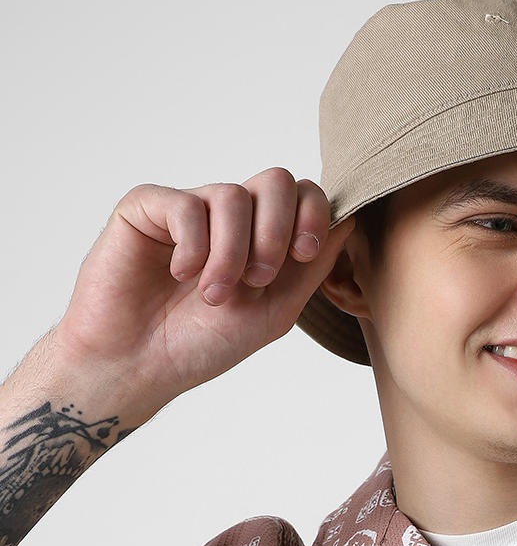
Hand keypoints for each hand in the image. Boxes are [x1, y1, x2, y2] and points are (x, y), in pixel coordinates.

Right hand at [53, 169, 355, 416]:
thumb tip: (349, 219)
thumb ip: (311, 269)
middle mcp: (228, 217)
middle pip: (276, 179)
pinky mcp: (146, 207)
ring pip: (233, 195)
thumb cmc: (201, 344)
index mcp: (262, 238)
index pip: (303, 196)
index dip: (314, 215)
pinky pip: (186, 205)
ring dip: (232, 253)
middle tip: (258, 279)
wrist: (138, 365)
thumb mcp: (274, 312)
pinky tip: (181, 275)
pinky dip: (193, 247)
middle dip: (277, 231)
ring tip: (213, 295)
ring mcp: (189, 208)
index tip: (305, 254)